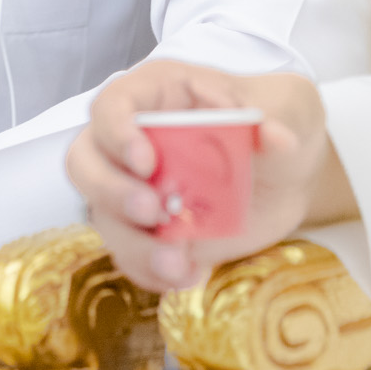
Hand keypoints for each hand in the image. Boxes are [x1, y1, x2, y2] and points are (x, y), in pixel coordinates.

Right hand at [67, 58, 356, 293]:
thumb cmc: (273, 118)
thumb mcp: (285, 107)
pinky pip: (130, 255)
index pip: (111, 104)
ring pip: (104, 217)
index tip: (146, 161)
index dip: (117, 132)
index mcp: (156, 94)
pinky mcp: (149, 231)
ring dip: (135, 245)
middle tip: (155, 212)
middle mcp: (132, 140)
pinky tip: (190, 275)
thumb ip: (277, 119)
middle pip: (85, 163)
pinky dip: (152, 272)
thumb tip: (276, 137)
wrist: (285, 171)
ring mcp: (135, 188)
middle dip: (112, 191)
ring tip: (180, 263)